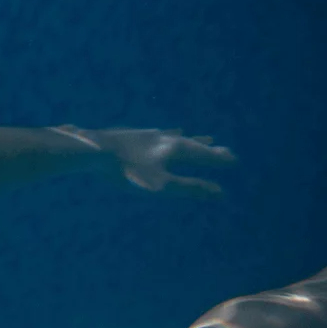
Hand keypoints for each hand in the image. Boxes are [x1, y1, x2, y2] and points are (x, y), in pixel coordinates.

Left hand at [66, 126, 237, 195]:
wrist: (92, 150)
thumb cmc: (127, 171)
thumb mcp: (161, 186)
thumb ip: (190, 189)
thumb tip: (220, 193)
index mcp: (174, 148)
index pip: (203, 154)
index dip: (218, 158)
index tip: (234, 159)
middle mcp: (164, 137)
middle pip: (191, 143)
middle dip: (207, 148)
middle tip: (223, 148)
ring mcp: (146, 134)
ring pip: (173, 136)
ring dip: (189, 138)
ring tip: (199, 135)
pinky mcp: (130, 135)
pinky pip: (154, 134)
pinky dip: (164, 135)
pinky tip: (158, 133)